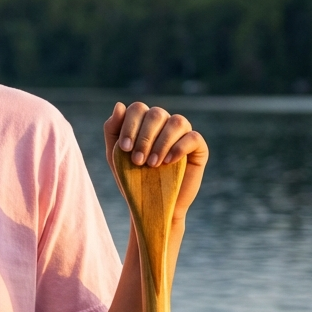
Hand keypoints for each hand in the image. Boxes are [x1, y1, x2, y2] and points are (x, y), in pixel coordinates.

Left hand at [105, 101, 208, 222]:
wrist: (149, 206)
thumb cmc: (131, 179)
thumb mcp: (115, 156)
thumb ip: (113, 130)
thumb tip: (119, 105)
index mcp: (144, 122)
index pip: (138, 109)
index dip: (130, 125)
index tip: (124, 149)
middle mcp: (164, 124)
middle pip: (156, 113)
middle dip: (144, 137)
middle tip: (137, 161)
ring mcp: (183, 135)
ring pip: (177, 122)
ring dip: (161, 142)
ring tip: (152, 164)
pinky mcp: (198, 149)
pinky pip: (193, 137)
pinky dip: (179, 148)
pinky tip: (168, 162)